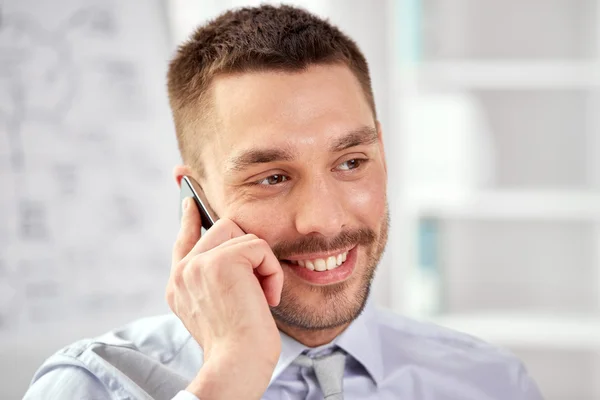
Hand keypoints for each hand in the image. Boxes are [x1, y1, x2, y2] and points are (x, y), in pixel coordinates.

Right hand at [166, 197, 283, 399]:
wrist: (238, 364)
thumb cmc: (238, 342)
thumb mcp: (219, 306)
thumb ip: (215, 276)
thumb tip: (234, 246)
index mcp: (180, 282)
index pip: (183, 238)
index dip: (189, 217)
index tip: (189, 198)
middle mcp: (183, 271)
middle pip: (223, 228)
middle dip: (250, 251)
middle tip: (258, 286)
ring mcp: (198, 264)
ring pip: (242, 234)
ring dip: (263, 264)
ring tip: (262, 295)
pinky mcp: (220, 262)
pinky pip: (259, 247)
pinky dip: (272, 271)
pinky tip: (267, 297)